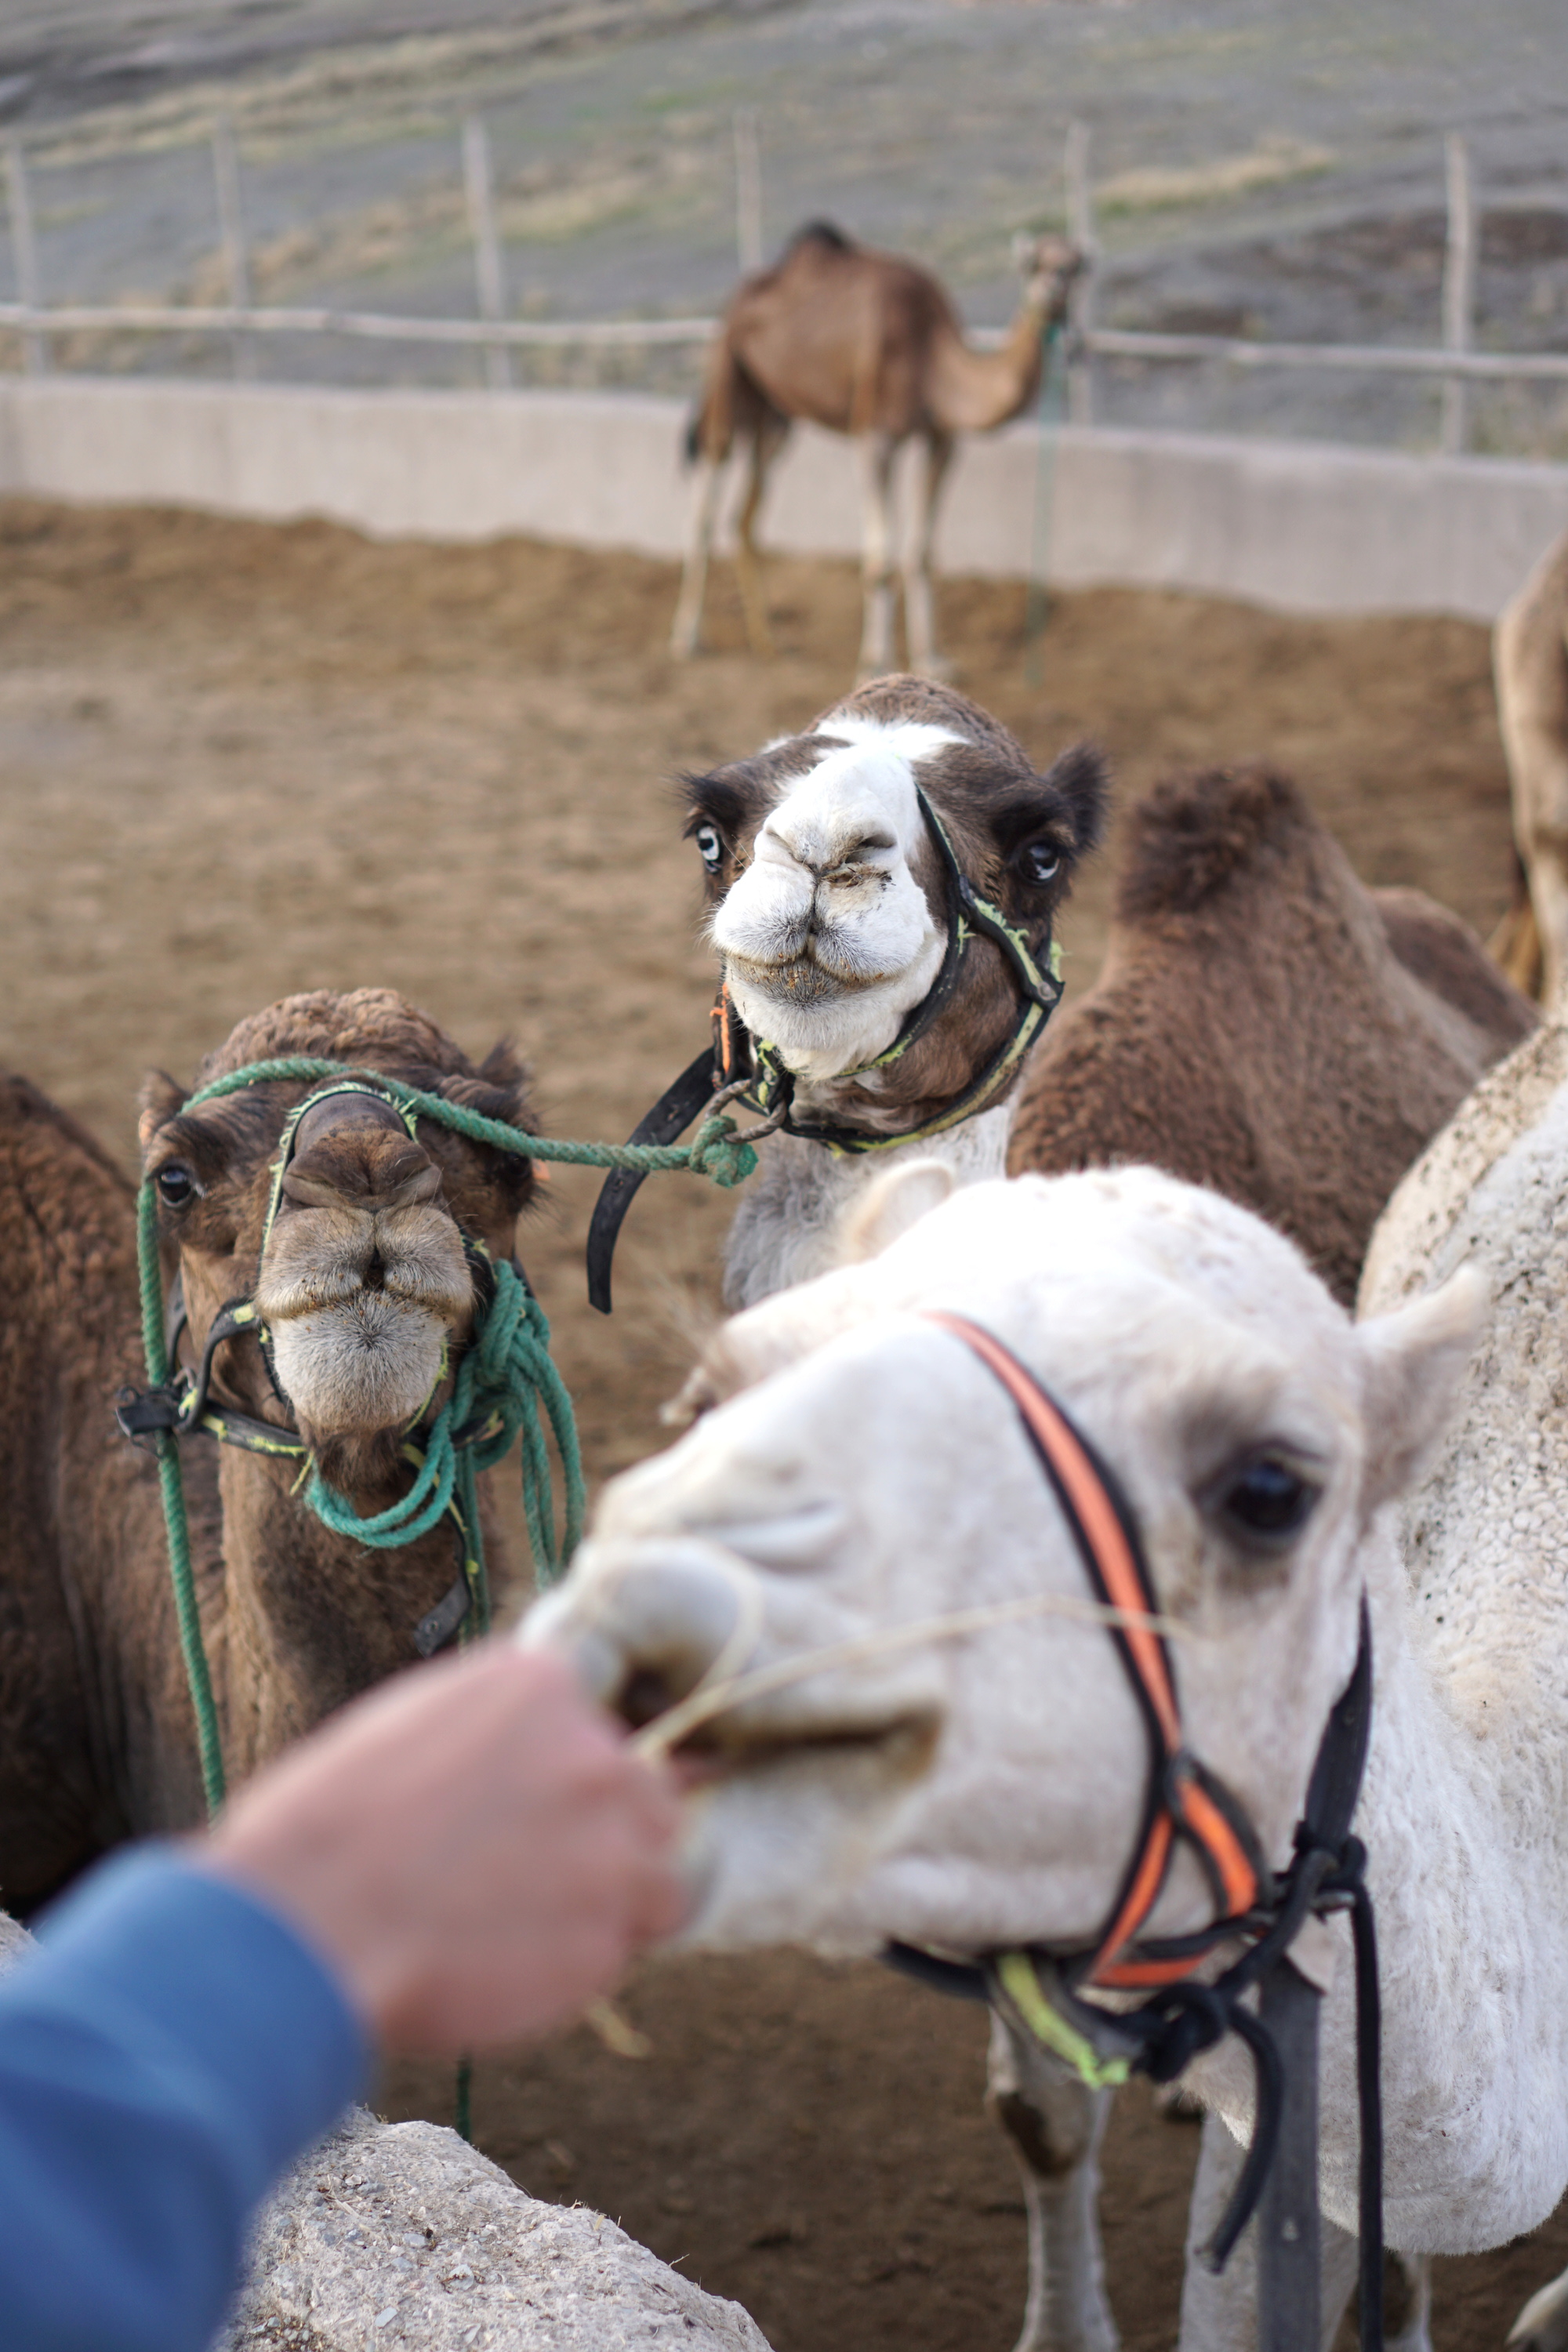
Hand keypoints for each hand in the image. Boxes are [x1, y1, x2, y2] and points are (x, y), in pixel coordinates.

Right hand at [203, 1644, 682, 2053]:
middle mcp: (598, 1754)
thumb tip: (525, 1754)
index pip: (598, 1721)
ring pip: (657, 1878)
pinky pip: (619, 1951)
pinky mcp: (607, 1939)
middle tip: (528, 1876)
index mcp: (544, 1684)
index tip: (527, 1809)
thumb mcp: (415, 1724)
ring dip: (612, 1904)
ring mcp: (613, 1848)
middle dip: (604, 1837)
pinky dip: (577, 1964)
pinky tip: (506, 1966)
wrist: (308, 1925)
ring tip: (525, 1927)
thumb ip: (497, 1731)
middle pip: (644, 1797)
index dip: (565, 1775)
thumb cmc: (330, 1825)